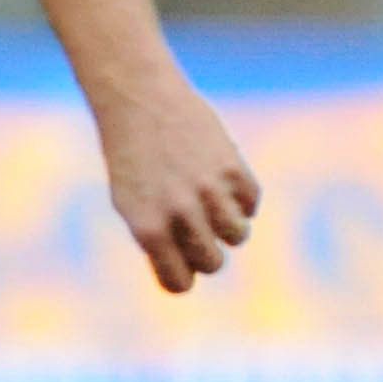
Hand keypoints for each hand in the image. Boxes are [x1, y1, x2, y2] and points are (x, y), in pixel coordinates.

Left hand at [97, 77, 262, 293]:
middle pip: (213, 263)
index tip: (179, 262)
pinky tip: (224, 182)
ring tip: (212, 204)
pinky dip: (242, 198)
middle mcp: (179, 212)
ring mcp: (208, 189)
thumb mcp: (131, 203)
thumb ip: (159, 239)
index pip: (179, 283)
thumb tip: (196, 268)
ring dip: (228, 226)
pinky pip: (251, 203)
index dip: (181, 276)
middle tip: (196, 230)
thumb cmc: (131, 156)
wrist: (139, 99)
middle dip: (207, 253)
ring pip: (238, 235)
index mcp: (147, 228)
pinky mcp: (232, 165)